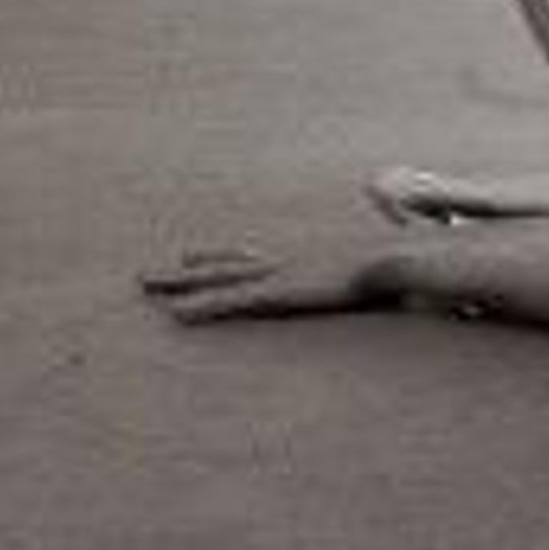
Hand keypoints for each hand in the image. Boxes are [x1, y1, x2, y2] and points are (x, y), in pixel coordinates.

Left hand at [139, 246, 387, 319]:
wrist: (401, 259)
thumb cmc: (404, 262)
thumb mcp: (388, 258)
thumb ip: (384, 248)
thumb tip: (395, 235)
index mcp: (308, 256)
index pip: (255, 256)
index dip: (221, 256)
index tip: (191, 254)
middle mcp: (286, 259)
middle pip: (226, 263)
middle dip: (186, 270)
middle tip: (148, 273)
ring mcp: (280, 274)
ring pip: (219, 277)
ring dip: (180, 282)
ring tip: (143, 283)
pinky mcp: (280, 292)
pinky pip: (231, 301)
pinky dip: (202, 305)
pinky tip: (174, 314)